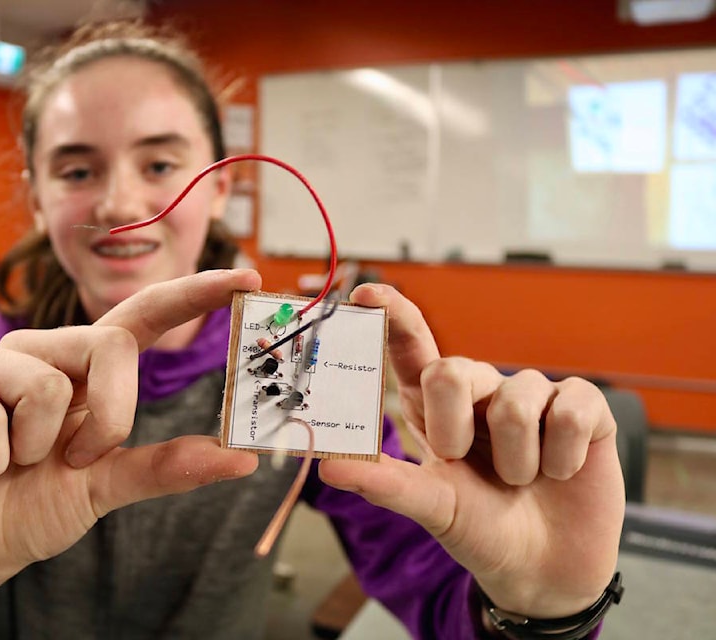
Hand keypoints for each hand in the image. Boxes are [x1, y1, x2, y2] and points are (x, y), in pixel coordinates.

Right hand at [0, 269, 262, 635]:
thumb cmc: (31, 508)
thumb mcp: (106, 487)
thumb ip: (167, 467)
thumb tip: (244, 458)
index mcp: (82, 369)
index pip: (141, 316)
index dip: (192, 293)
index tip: (249, 277)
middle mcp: (37, 352)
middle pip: (106, 344)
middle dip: (107, 418)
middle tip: (75, 461)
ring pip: (42, 382)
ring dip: (32, 448)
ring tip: (7, 463)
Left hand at [319, 284, 623, 619]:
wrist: (545, 570)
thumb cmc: (481, 530)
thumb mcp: (431, 507)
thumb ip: (384, 482)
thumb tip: (327, 465)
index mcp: (435, 406)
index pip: (412, 349)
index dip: (392, 316)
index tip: (368, 293)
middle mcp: (480, 391)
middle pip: (453, 369)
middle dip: (453, 423)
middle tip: (462, 460)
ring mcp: (532, 395)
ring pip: (516, 398)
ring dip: (516, 458)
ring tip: (521, 481)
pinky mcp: (583, 407)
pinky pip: (569, 410)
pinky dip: (561, 455)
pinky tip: (561, 472)